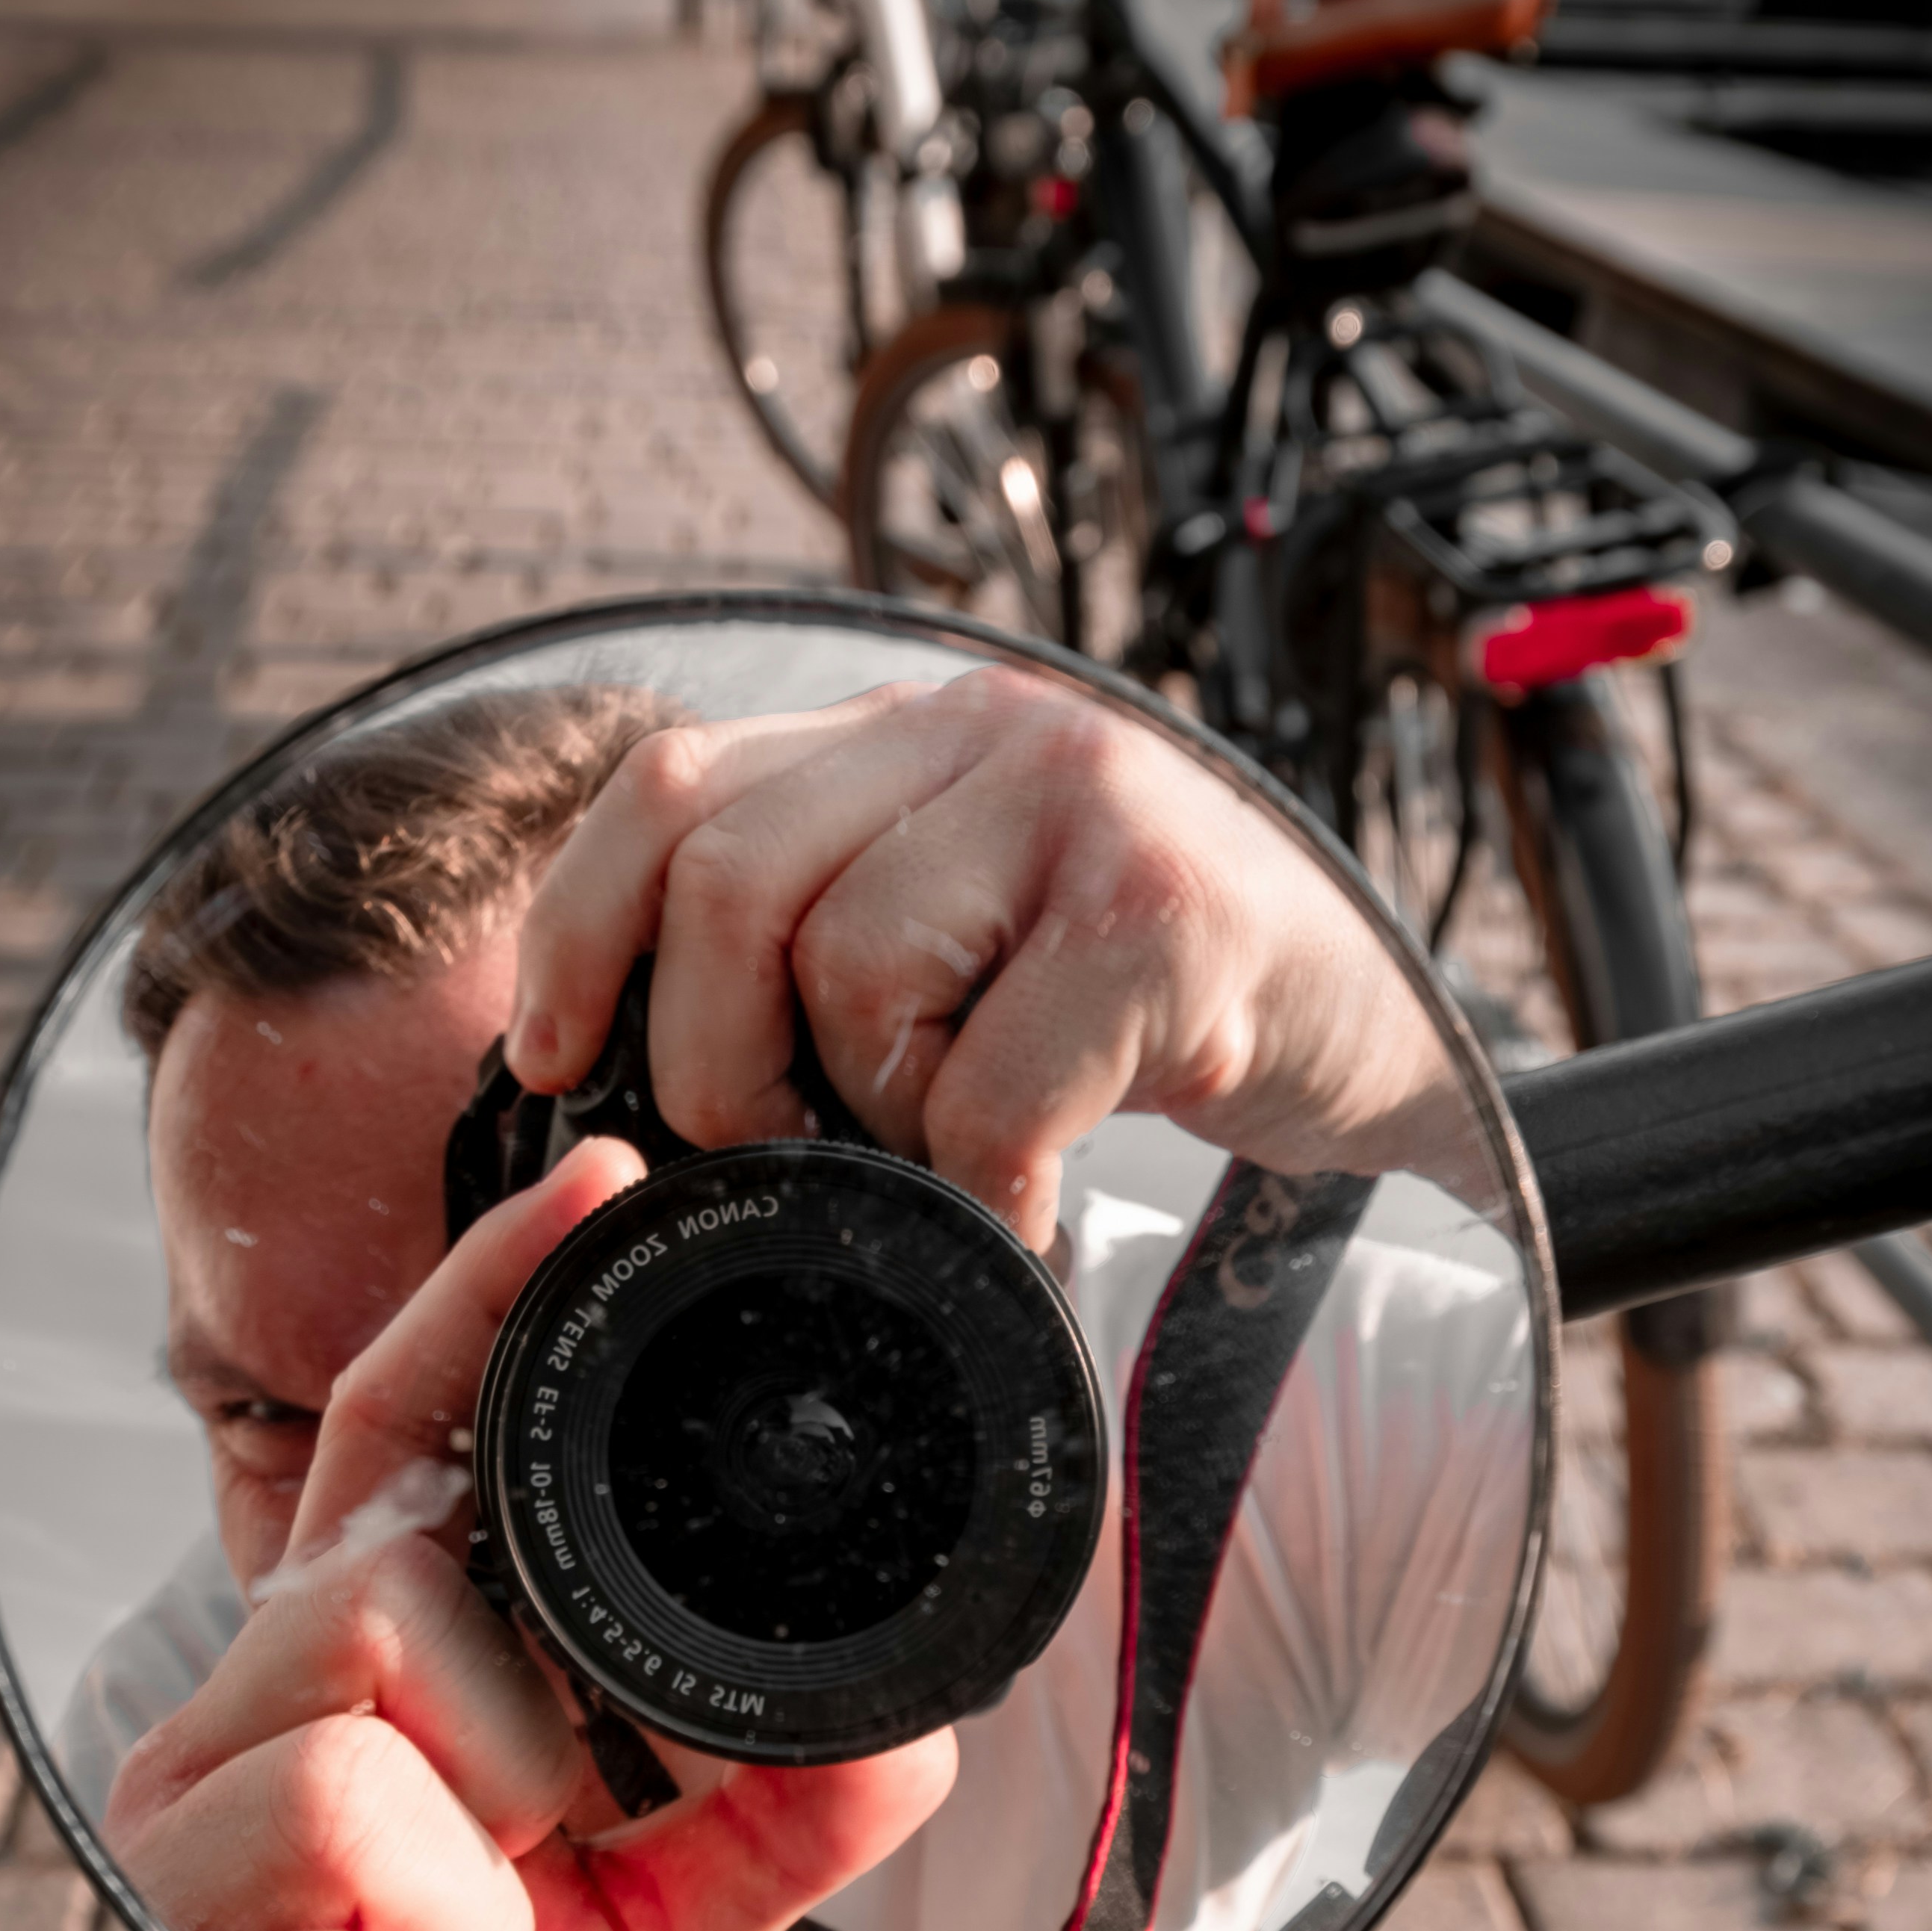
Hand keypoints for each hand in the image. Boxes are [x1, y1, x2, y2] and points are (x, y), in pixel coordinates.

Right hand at [105, 1141, 955, 1930]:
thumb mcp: (661, 1926)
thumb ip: (770, 1812)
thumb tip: (902, 1728)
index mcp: (341, 1698)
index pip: (396, 1445)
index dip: (485, 1307)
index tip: (595, 1188)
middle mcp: (231, 1731)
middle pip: (394, 1552)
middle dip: (527, 1703)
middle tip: (548, 1850)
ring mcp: (182, 1826)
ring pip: (374, 1663)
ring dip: (490, 1839)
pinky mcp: (173, 1920)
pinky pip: (348, 1816)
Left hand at [506, 665, 1436, 1251]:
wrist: (1379, 1032)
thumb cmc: (1149, 1008)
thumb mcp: (967, 935)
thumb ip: (827, 934)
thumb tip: (627, 1072)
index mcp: (904, 733)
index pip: (668, 784)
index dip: (577, 929)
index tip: (552, 1057)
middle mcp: (983, 730)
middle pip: (728, 880)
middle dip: (712, 1060)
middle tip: (782, 1149)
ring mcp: (1083, 805)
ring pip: (851, 971)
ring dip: (878, 1113)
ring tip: (953, 1145)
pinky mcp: (1167, 919)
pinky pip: (993, 1083)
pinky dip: (987, 1182)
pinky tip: (1024, 1200)